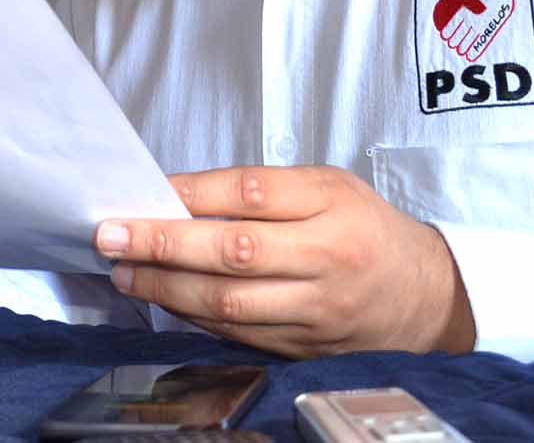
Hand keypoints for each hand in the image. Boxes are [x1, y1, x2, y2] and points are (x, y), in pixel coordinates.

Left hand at [94, 166, 475, 357]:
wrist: (423, 295)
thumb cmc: (364, 228)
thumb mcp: (328, 186)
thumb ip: (262, 190)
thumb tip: (180, 196)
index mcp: (332, 206)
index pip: (252, 195)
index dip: (194, 193)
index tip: (146, 190)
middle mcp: (325, 260)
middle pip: (234, 253)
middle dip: (162, 244)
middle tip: (111, 236)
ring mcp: (314, 311)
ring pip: (229, 303)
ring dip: (166, 287)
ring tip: (124, 271)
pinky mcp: (303, 348)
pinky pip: (237, 332)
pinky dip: (193, 316)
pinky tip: (163, 298)